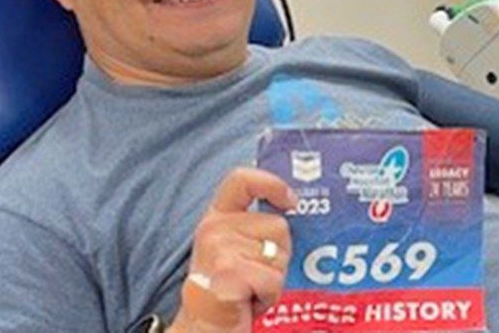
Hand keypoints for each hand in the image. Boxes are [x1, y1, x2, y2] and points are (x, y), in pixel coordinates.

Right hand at [169, 168, 295, 332]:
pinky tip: (250, 300)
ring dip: (275, 277)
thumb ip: (253, 226)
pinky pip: (274, 279)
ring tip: (252, 288)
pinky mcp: (229, 272)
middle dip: (279, 254)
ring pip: (280, 254)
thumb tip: (294, 207)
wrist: (204, 327)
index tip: (291, 201)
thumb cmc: (228, 289)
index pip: (241, 180)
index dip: (272, 183)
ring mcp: (219, 249)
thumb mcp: (233, 248)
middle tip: (257, 274)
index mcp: (216, 218)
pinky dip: (270, 295)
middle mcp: (214, 229)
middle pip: (278, 226)